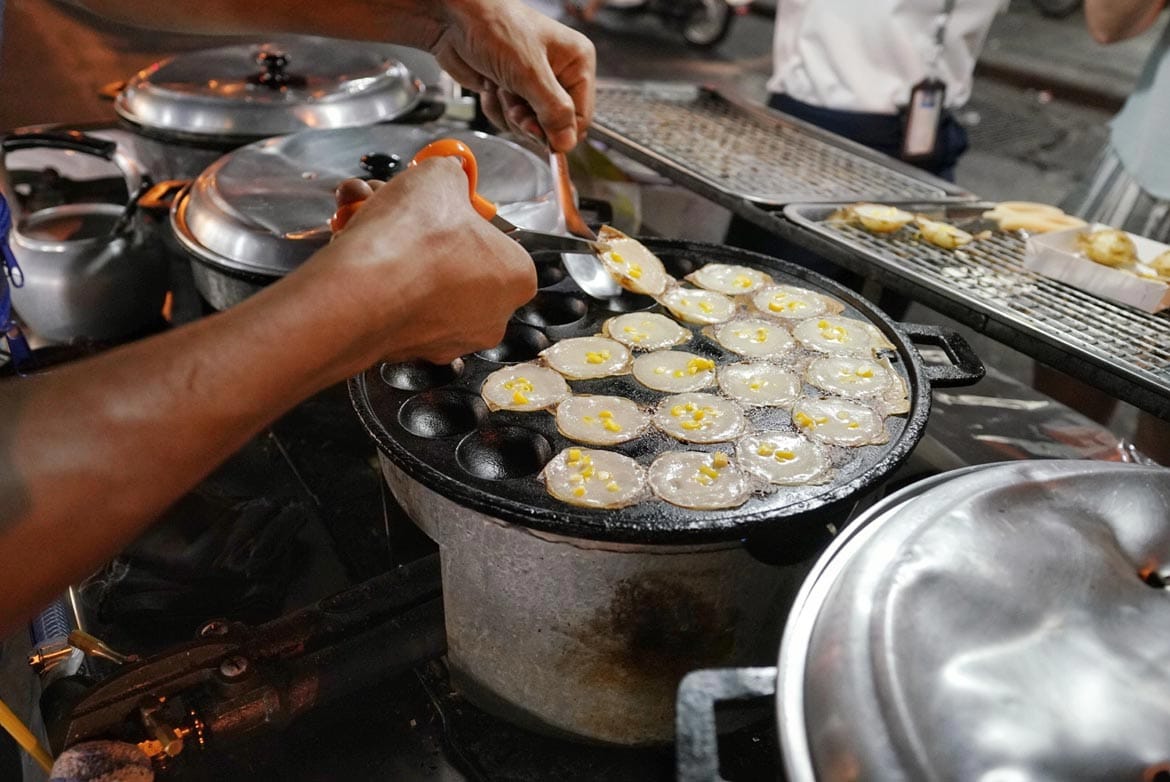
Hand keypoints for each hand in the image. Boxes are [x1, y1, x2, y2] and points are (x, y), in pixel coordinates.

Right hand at [312, 160, 536, 366]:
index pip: (493, 238)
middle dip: (420, 229)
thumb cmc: (412, 241)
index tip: (438, 200)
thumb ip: (450, 173)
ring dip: (392, 247)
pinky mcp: (408, 349)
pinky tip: (354, 249)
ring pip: (419, 281)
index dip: (459, 214)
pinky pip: (393, 303)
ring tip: (364, 217)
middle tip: (395, 203)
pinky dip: (376, 276)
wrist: (361, 293)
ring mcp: (449, 339)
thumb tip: (449, 171)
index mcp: (517, 276)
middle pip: (454, 260)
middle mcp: (491, 316)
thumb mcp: (439, 176)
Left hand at [432, 0, 594, 151]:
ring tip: (500, 84)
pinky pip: (508, 120)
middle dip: (528, 119)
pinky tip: (489, 85)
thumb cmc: (492, 26)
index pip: (581, 116)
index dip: (560, 131)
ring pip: (529, 126)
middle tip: (514, 104)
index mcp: (576, 62)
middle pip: (554, 125)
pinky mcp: (510, 91)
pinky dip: (495, 108)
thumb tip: (567, 143)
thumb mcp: (528, 71)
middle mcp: (558, 74)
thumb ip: (552, 110)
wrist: (451, 17)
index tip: (541, 136)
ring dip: (508, 112)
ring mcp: (532, 84)